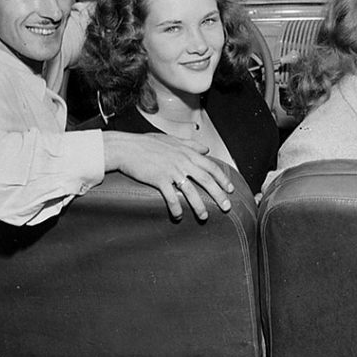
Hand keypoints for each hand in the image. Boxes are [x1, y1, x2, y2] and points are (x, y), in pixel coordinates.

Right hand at [102, 131, 233, 220]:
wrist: (126, 147)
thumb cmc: (146, 143)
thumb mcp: (171, 140)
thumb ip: (190, 144)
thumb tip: (206, 149)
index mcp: (186, 152)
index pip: (211, 166)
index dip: (222, 178)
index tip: (230, 189)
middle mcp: (182, 161)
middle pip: (206, 180)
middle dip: (219, 195)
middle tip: (227, 207)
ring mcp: (171, 170)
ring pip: (191, 191)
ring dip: (199, 205)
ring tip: (205, 216)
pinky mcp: (159, 179)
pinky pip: (171, 197)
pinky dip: (176, 208)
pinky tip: (178, 216)